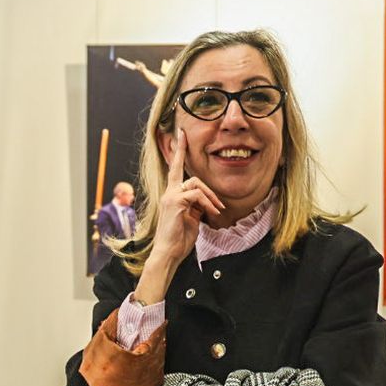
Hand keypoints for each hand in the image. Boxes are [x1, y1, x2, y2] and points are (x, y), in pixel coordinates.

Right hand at [134, 128, 222, 302]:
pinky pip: (197, 194)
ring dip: (210, 197)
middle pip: (189, 175)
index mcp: (171, 195)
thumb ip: (196, 205)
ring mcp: (170, 196)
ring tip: (217, 212)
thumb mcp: (191, 218)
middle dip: (203, 182)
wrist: (168, 252)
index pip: (174, 168)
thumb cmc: (179, 238)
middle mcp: (168, 192)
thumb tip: (206, 201)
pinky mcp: (175, 202)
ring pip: (196, 183)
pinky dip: (207, 203)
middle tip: (214, 195)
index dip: (179, 151)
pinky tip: (212, 214)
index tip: (181, 134)